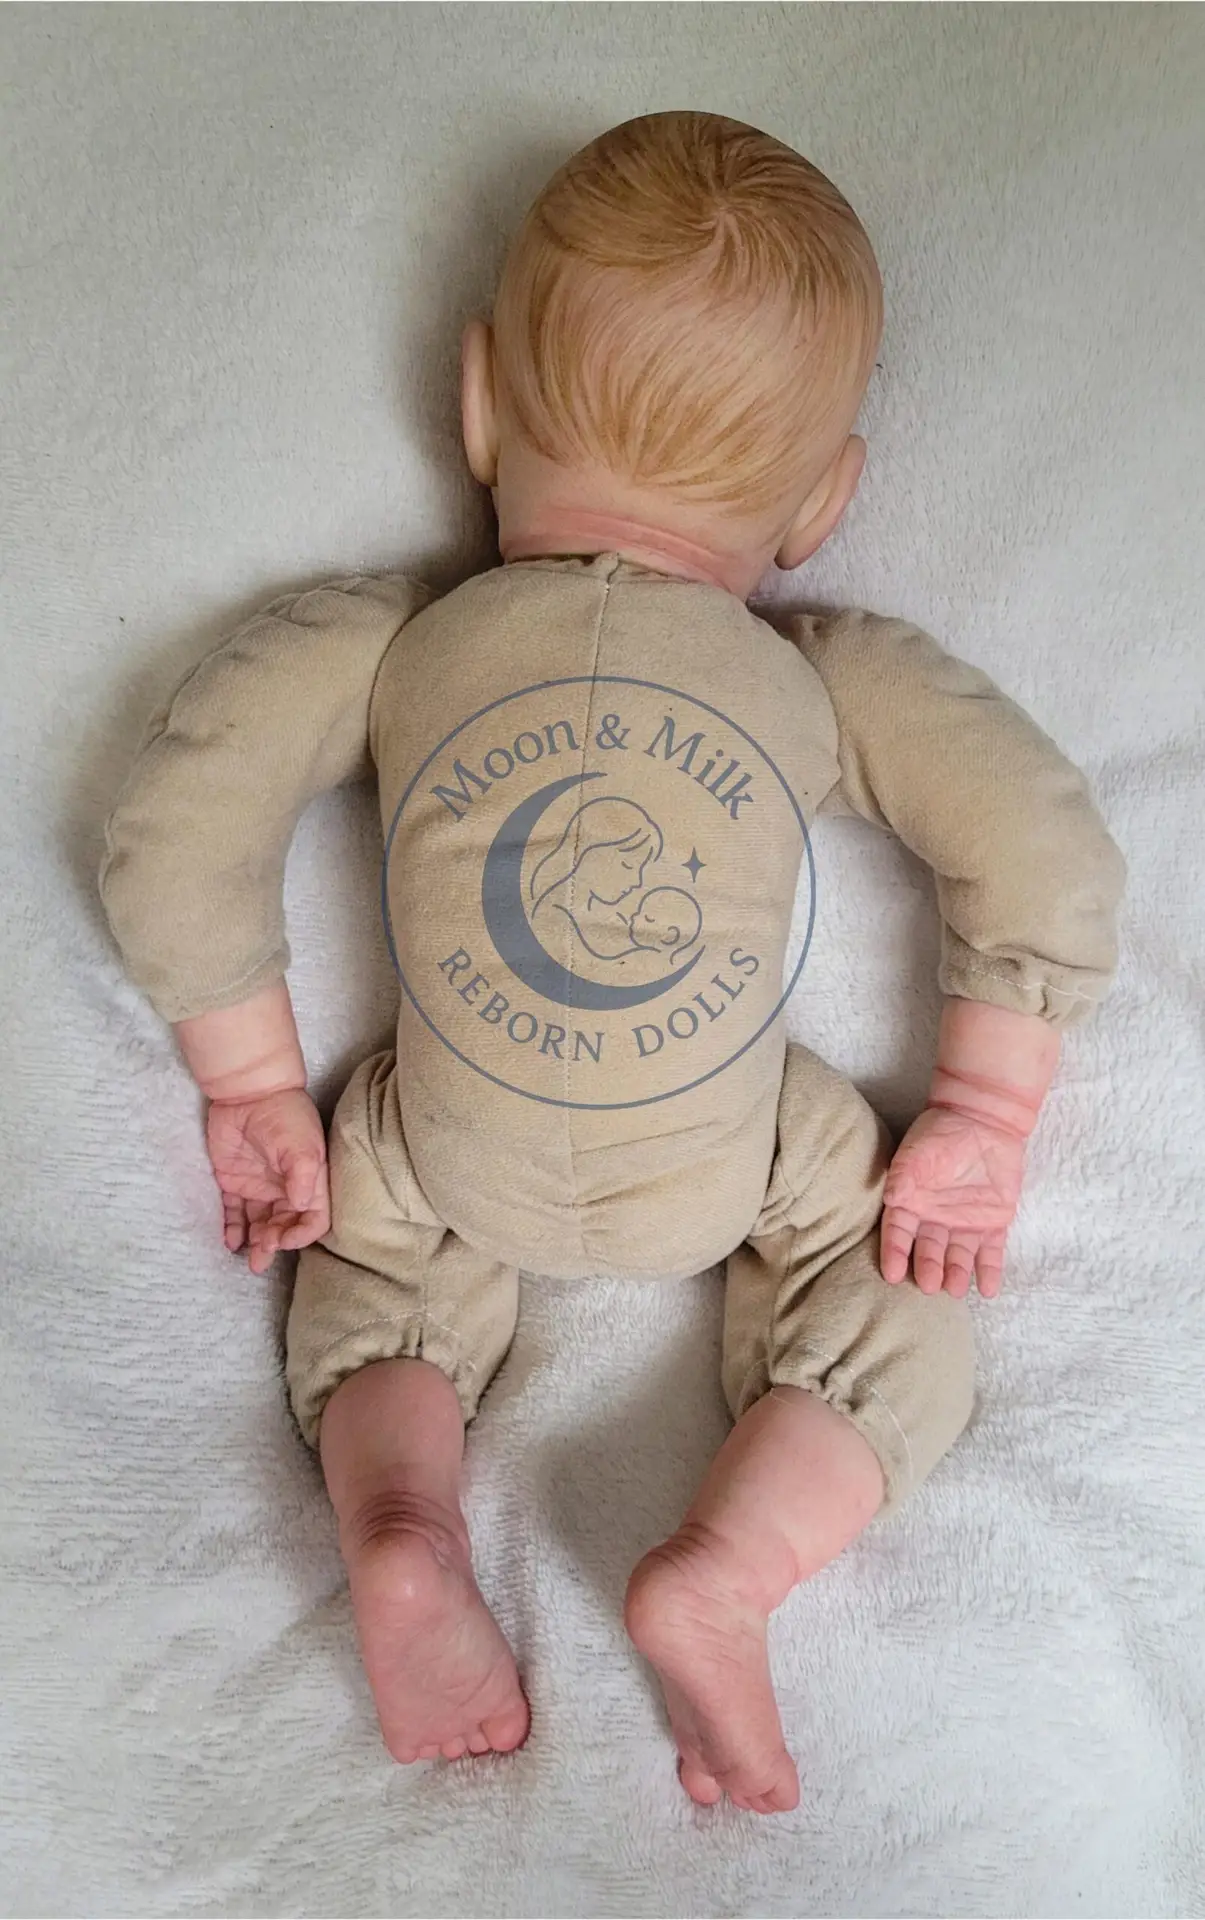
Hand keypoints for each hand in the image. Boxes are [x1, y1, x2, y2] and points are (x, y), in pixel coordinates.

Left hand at [206, 1089, 329, 1274]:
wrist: (248, 1092)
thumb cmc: (283, 1117)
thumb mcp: (301, 1144)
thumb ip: (303, 1176)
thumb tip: (300, 1206)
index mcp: (309, 1182)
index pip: (314, 1219)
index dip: (303, 1234)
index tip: (285, 1239)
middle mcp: (286, 1189)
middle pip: (285, 1226)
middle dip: (276, 1243)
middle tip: (263, 1252)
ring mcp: (259, 1187)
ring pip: (260, 1225)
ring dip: (257, 1244)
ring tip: (250, 1260)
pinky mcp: (233, 1183)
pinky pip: (233, 1213)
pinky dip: (233, 1230)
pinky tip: (231, 1242)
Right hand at [881, 1104, 1026, 1298]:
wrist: (983, 1119)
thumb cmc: (941, 1133)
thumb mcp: (917, 1151)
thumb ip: (903, 1175)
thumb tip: (891, 1199)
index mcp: (911, 1204)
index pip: (899, 1234)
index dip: (895, 1254)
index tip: (892, 1274)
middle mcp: (935, 1220)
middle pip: (929, 1250)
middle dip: (928, 1268)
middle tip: (929, 1286)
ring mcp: (965, 1224)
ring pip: (959, 1256)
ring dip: (957, 1274)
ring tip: (956, 1289)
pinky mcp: (993, 1224)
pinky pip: (991, 1252)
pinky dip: (990, 1271)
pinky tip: (989, 1289)